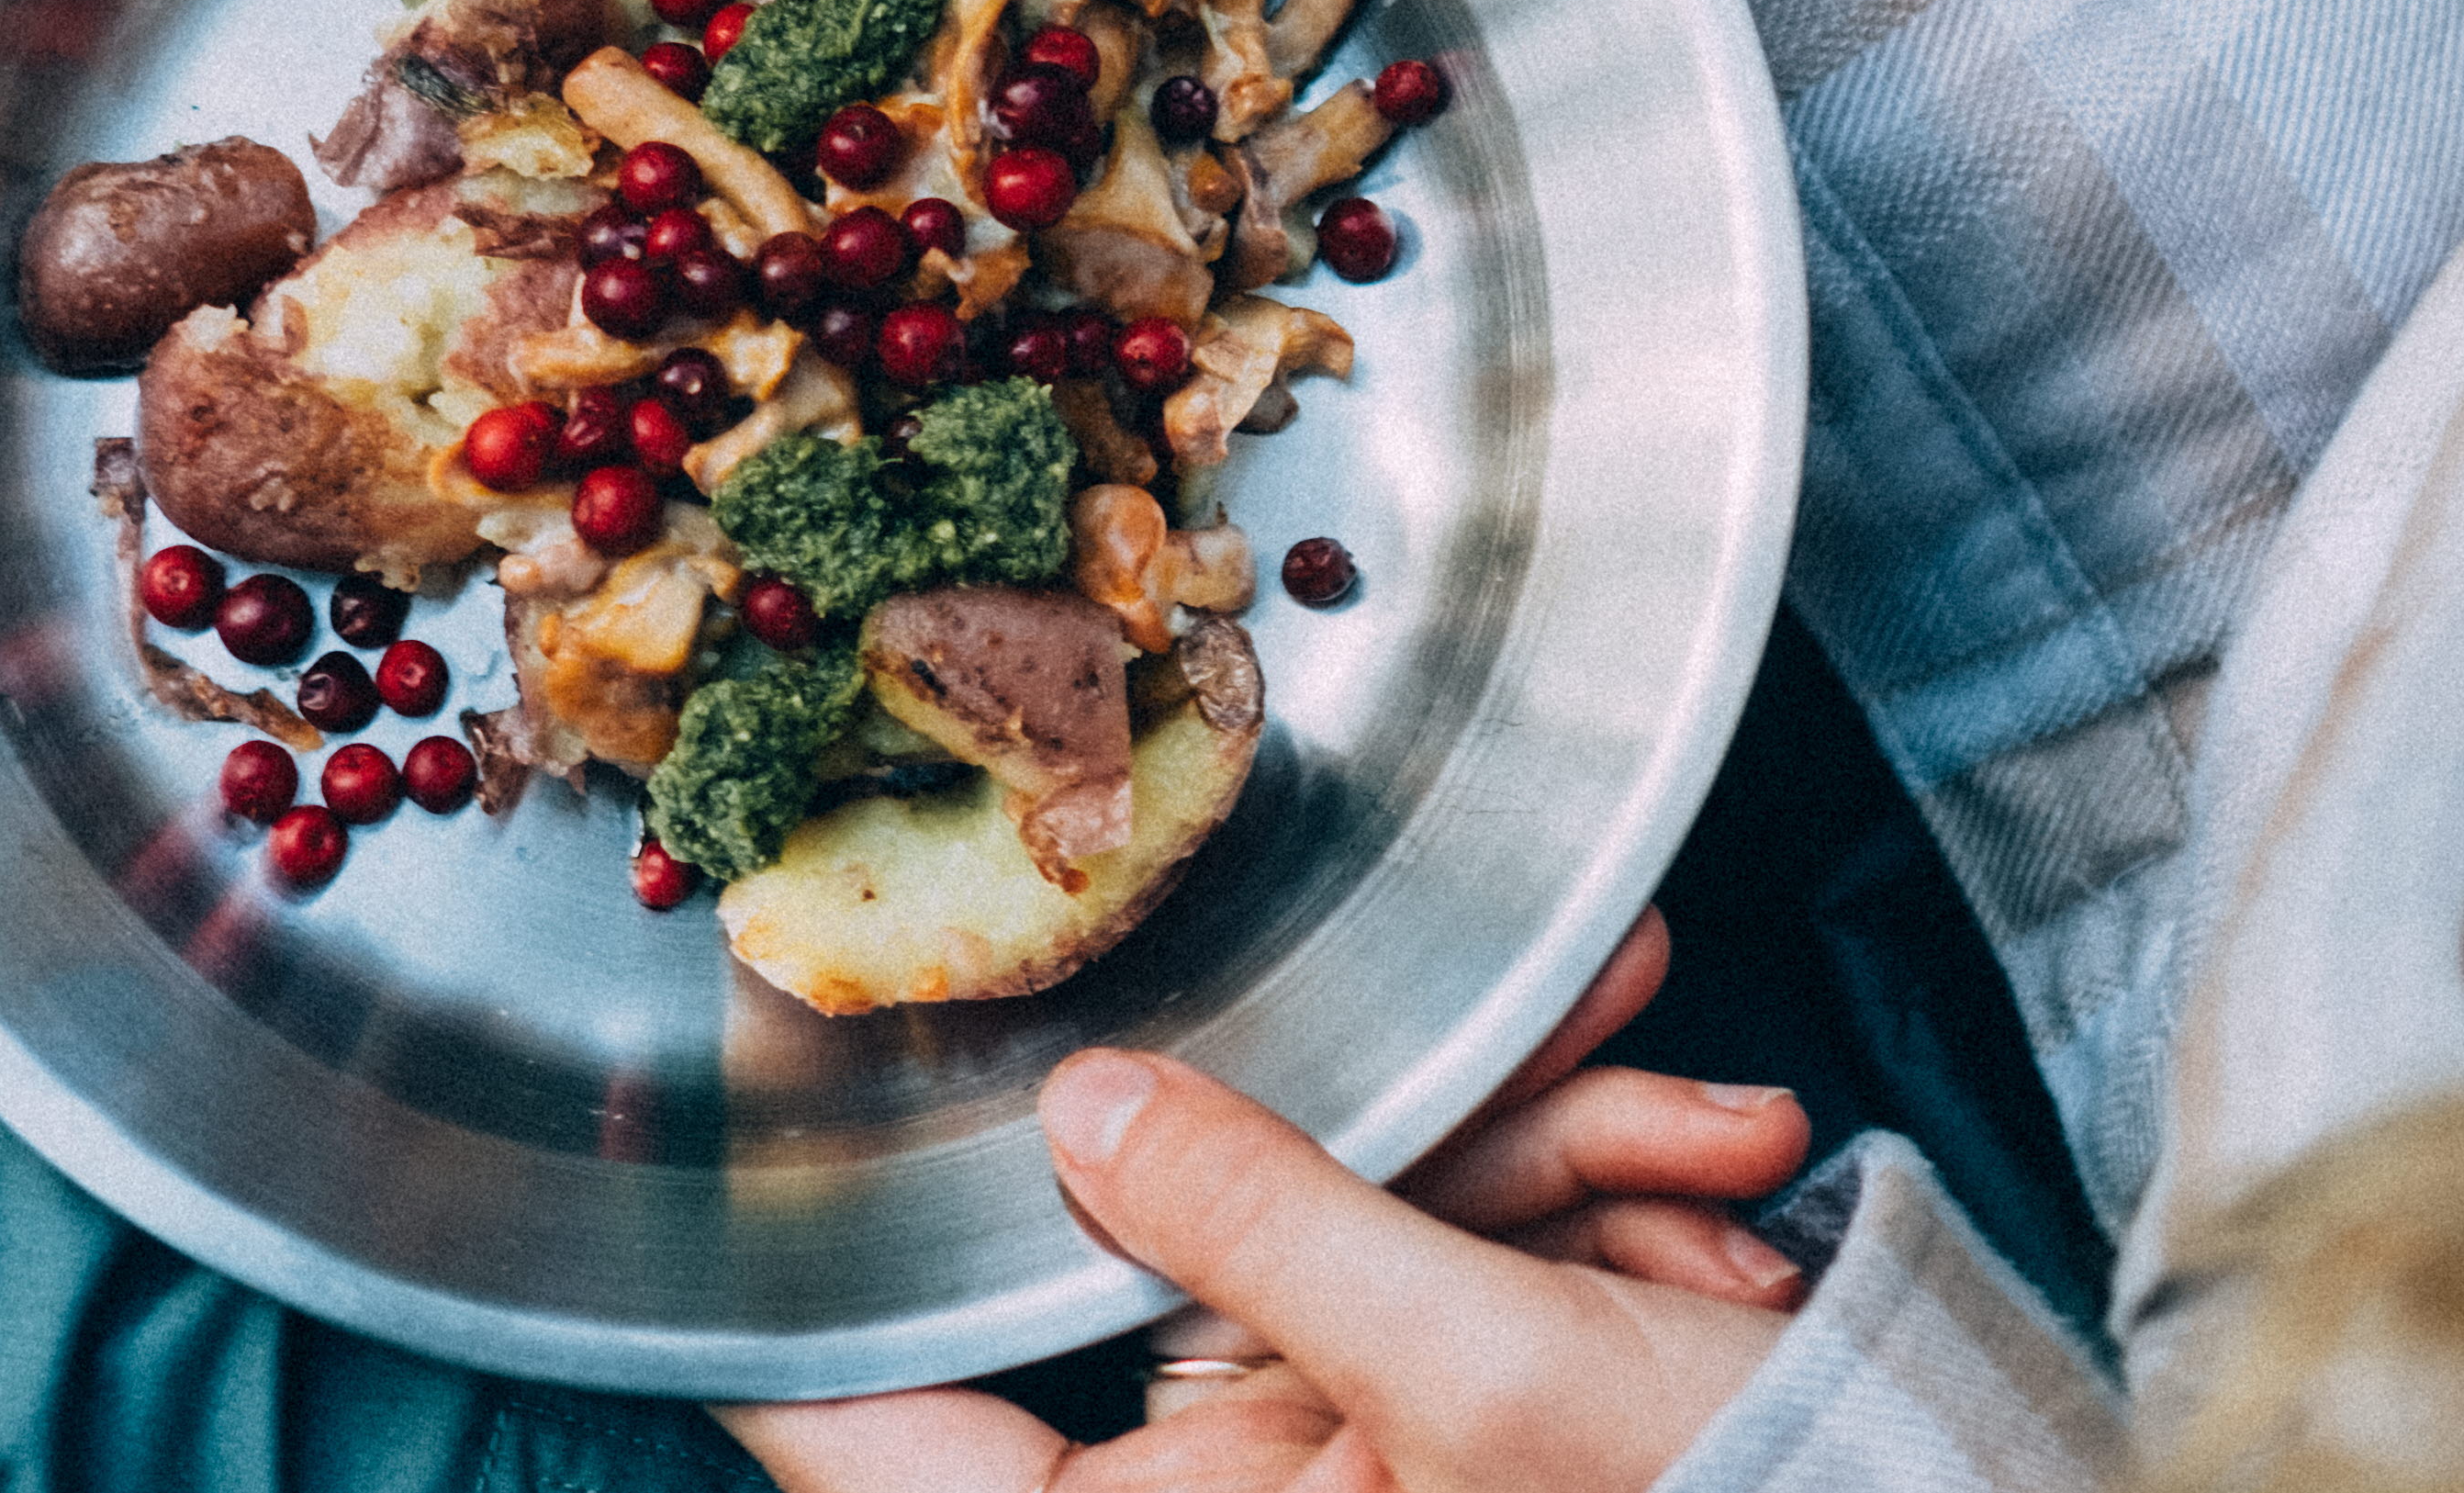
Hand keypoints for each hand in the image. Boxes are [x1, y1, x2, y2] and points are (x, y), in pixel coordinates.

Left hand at [719, 911, 1814, 1492]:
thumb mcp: (1491, 1379)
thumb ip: (1265, 1221)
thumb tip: (1087, 1110)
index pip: (862, 1424)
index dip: (787, 1277)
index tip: (755, 1066)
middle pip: (1153, 1252)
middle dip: (1353, 1123)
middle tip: (1470, 1015)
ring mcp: (1334, 1454)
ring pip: (1336, 1218)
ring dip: (1522, 1141)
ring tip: (1688, 1120)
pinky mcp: (1441, 1402)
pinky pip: (1448, 1251)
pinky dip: (1579, 1186)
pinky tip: (1708, 1159)